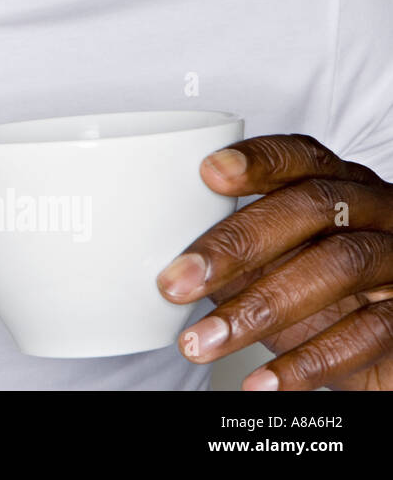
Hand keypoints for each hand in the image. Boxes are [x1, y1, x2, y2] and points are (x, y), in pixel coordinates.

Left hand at [157, 133, 392, 389]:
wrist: (388, 346)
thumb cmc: (320, 290)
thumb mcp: (275, 262)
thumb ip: (235, 251)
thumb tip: (170, 263)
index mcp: (338, 185)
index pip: (302, 157)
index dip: (259, 161)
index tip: (207, 174)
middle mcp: (376, 212)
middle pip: (313, 207)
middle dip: (238, 243)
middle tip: (176, 282)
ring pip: (338, 266)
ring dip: (259, 307)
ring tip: (202, 340)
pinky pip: (367, 332)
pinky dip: (308, 361)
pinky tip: (260, 381)